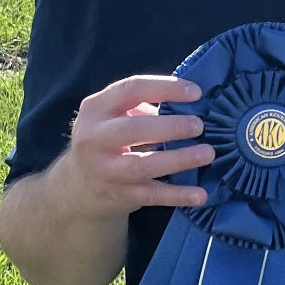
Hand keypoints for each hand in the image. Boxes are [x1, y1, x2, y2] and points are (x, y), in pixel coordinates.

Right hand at [53, 75, 215, 217]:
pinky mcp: (118, 195)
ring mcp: (105, 170)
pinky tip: (201, 195)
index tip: (196, 92)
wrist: (78, 186)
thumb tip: (190, 104)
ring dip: (178, 159)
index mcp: (96, 109)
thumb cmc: (108, 140)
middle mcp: (94, 138)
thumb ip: (143, 108)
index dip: (165, 88)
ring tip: (207, 153)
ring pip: (143, 165)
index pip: (131, 89)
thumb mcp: (113, 116)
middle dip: (170, 126)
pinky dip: (178, 195)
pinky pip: (152, 195)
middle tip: (200, 125)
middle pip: (133, 129)